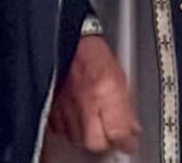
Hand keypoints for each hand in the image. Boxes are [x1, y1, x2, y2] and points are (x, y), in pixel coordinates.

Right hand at [48, 33, 141, 155]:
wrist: (65, 37)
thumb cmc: (92, 53)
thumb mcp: (119, 76)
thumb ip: (126, 106)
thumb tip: (132, 129)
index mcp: (106, 91)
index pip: (119, 135)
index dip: (126, 142)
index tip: (128, 142)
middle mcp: (84, 101)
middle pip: (95, 143)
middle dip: (103, 141)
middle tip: (108, 133)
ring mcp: (64, 105)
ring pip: (76, 138)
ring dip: (85, 135)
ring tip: (91, 122)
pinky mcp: (49, 104)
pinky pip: (59, 128)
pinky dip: (67, 126)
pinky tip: (74, 116)